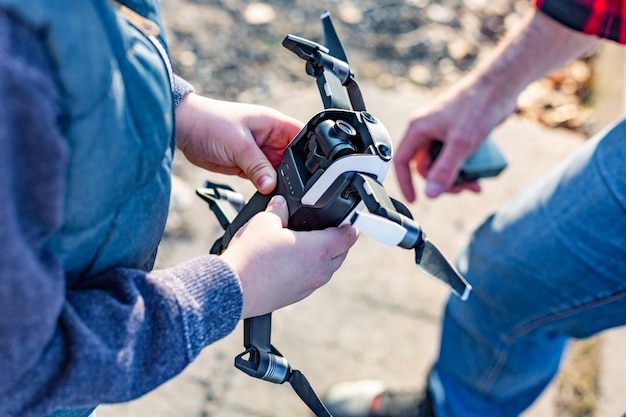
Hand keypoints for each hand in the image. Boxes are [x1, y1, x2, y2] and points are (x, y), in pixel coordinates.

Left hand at [175, 94, 303, 193]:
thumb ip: (258, 166)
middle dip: (293, 172)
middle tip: (291, 186)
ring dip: (276, 181)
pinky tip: (263, 192)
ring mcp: (259, 153)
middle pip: (293, 159)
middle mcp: (270, 138)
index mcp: (274, 124)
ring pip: (277, 172)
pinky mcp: (247, 166)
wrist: (184, 130)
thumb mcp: (239, 145)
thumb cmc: (211, 123)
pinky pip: (262, 179)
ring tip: (274, 189)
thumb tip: (272, 186)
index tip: (312, 171)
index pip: (303, 137)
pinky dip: (263, 186)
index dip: (310, 152)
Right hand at [220, 195, 357, 318]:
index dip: (350, 225)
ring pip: (326, 269)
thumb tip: (280, 204)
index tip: (348, 219)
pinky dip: (309, 269)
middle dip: (339, 240)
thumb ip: (278, 210)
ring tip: (310, 243)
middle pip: (341, 254)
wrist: (233, 289)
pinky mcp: (296, 296)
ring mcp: (308, 286)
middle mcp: (318, 271)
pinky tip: (292, 261)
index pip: (348, 237)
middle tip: (330, 228)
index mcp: (318, 250)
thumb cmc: (251, 257)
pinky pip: (311, 280)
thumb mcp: (264, 221)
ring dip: (324, 256)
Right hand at [394, 9, 597, 201]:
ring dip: (456, 176)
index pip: (402, 161)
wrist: (502, 84)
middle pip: (426, 165)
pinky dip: (465, 166)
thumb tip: (431, 193)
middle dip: (441, 181)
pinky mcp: (458, 131)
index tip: (415, 199)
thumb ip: (444, 170)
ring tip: (473, 183)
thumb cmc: (479, 105)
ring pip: (442, 161)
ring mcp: (443, 130)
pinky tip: (479, 172)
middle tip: (459, 189)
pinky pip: (455, 155)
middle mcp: (428, 129)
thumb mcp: (461, 143)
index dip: (405, 182)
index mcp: (419, 128)